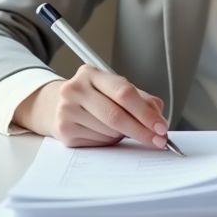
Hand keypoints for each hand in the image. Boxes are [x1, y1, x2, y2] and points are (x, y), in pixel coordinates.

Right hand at [13, 65, 168, 149]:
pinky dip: (109, 142)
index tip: (161, 127)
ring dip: (123, 136)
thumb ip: (141, 100)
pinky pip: (98, 143)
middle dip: (142, 131)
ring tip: (120, 130)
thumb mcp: (114, 90)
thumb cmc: (93, 98)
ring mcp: (67, 110)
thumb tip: (158, 116)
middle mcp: (75, 89)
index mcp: (91, 74)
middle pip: (116, 115)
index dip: (145, 112)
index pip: (124, 93)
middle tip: (158, 140)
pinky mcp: (64, 131)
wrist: (55, 105)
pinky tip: (104, 134)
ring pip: (109, 132)